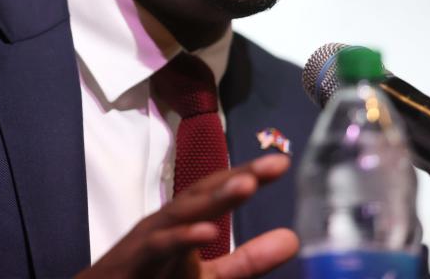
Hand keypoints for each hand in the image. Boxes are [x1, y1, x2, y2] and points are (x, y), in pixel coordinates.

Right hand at [77, 154, 298, 278]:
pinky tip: (206, 231)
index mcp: (186, 220)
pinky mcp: (136, 260)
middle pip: (204, 191)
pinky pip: (161, 245)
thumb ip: (249, 260)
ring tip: (247, 184)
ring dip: (215, 197)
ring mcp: (151, 238)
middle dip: (238, 175)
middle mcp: (168, 221)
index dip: (249, 174)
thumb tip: (293, 239)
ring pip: (184, 210)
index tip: (282, 162)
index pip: (220, 191)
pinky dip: (182, 237)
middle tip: (274, 162)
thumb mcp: (209, 276)